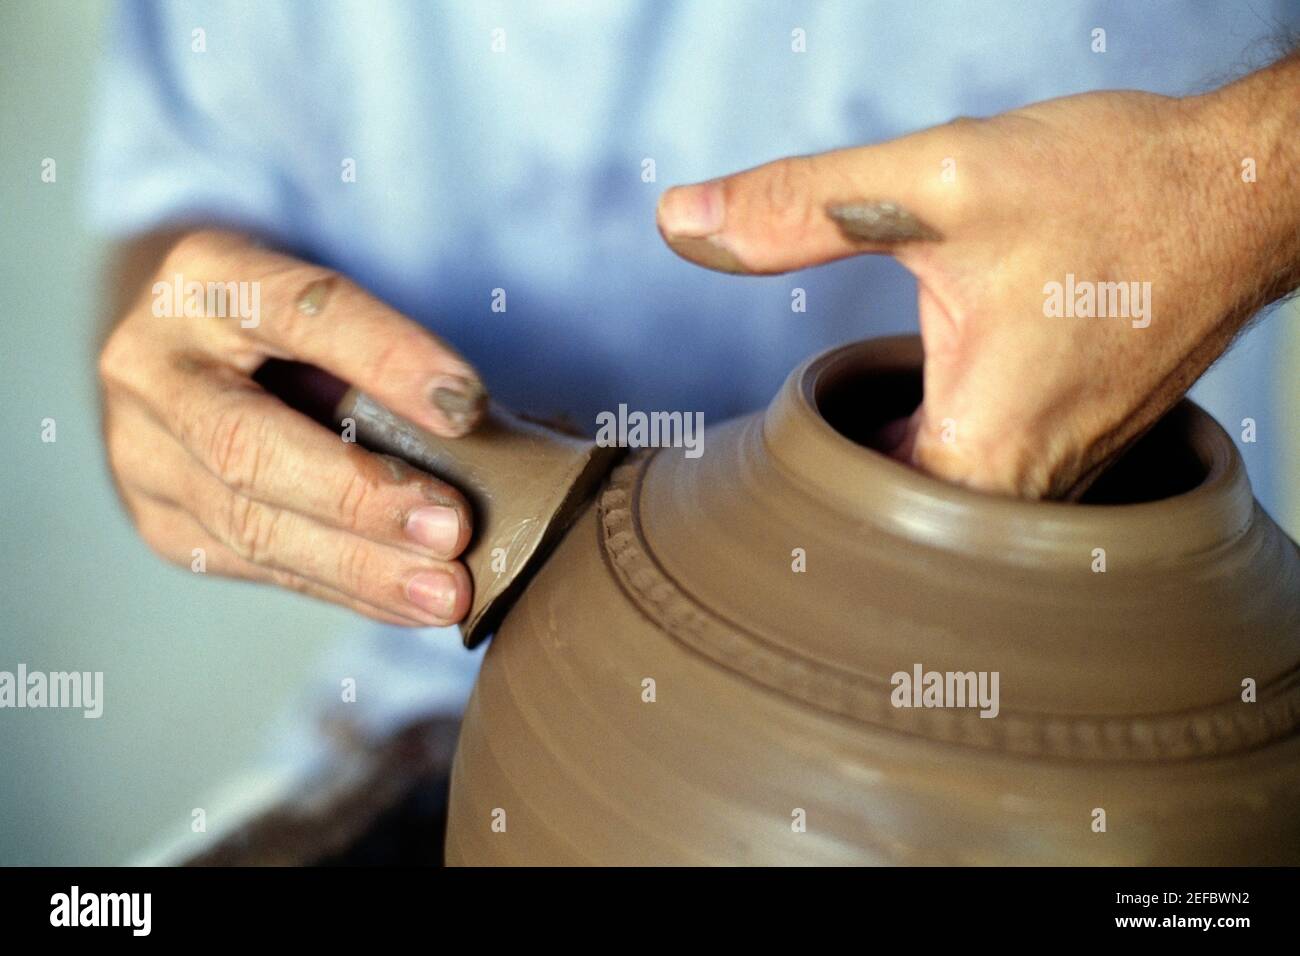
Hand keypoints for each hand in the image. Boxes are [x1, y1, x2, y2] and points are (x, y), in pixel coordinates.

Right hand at [99, 229, 484, 624]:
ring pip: (247, 522)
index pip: (300, 310)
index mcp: (204, 276)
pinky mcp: (159, 519)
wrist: (187, 350)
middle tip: (453, 528)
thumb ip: (384, 352)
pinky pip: (257, 566)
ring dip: (359, 566)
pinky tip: (407, 603)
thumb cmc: (292, 322)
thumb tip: (483, 428)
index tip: (466, 405)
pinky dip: (344, 588)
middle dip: (360, 495)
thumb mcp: (325, 302)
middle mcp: (151, 364)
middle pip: (246, 442)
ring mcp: (139, 451)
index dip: (385, 357)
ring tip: (445, 591)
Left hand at [656, 56, 1299, 497]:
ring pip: (944, 513)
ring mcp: (1064, 473)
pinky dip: (936, 457)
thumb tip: (682, 222)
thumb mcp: (936, 188)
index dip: (786, 506)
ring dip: (885, 482)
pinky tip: (907, 416)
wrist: (1245, 187)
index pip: (849, 538)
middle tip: (772, 466)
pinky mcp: (1082, 444)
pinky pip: (986, 482)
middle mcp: (1029, 489)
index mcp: (983, 456)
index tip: (749, 479)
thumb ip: (799, 210)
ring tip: (828, 445)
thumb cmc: (1116, 190)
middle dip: (830, 502)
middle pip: (894, 536)